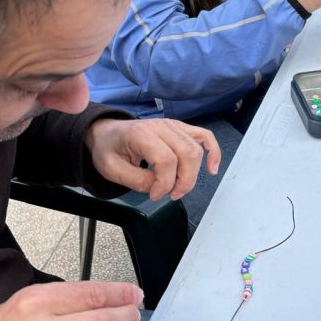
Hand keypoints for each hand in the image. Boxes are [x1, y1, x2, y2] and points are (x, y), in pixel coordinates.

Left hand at [85, 117, 220, 200]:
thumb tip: (161, 188)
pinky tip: (212, 169)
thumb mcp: (111, 169)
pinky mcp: (181, 128)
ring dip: (193, 174)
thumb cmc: (109, 149)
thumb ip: (136, 180)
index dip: (165, 183)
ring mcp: (173, 125)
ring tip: (178, 188)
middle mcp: (160, 126)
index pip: (166, 159)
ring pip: (196, 150)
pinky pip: (205, 136)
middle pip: (187, 154)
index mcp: (140, 134)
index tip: (154, 195)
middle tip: (170, 195)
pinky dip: (212, 152)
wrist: (108, 133)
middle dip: (183, 181)